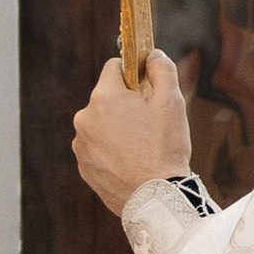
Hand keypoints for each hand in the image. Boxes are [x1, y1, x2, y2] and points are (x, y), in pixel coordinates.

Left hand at [72, 52, 192, 212]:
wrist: (155, 197)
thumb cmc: (165, 148)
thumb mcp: (172, 102)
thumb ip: (162, 70)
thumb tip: (152, 55)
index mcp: (104, 97)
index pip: (114, 67)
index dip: (134, 74)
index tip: (147, 89)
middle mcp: (84, 118)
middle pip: (107, 97)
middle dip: (126, 105)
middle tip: (150, 123)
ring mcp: (81, 145)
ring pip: (102, 124)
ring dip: (118, 129)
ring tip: (142, 147)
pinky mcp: (84, 166)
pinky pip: (98, 148)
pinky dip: (112, 151)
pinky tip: (132, 162)